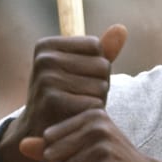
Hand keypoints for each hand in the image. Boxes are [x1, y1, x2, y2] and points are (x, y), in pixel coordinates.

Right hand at [0, 24, 127, 161]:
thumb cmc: (67, 97)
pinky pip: (94, 103)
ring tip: (77, 107)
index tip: (77, 78)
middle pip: (102, 65)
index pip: (96, 46)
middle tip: (78, 97)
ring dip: (97, 100)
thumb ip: (103, 50)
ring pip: (101, 85)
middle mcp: (44, 58)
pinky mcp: (52, 99)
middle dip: (99, 84)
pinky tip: (76, 118)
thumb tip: (121, 28)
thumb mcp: (83, 70)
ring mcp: (46, 78)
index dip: (97, 65)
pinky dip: (92, 113)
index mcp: (47, 45)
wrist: (40, 133)